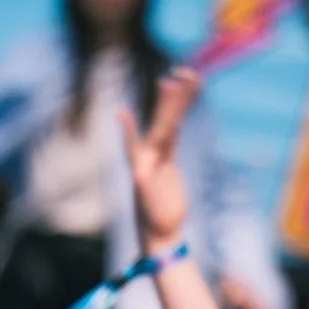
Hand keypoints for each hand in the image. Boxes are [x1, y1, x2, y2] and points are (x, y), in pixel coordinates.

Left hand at [118, 68, 197, 247]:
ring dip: (177, 102)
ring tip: (186, 78)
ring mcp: (158, 155)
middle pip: (160, 124)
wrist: (160, 230)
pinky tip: (180, 100)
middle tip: (177, 78)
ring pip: (169, 123)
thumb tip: (137, 172)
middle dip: (169, 102)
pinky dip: (178, 115)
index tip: (122, 112)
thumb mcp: (147, 202)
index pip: (137, 141)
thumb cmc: (154, 220)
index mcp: (140, 165)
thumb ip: (143, 184)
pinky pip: (174, 131)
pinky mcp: (168, 158)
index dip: (130, 128)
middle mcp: (147, 155)